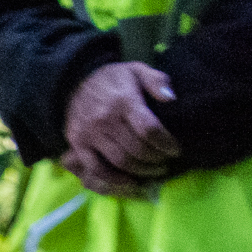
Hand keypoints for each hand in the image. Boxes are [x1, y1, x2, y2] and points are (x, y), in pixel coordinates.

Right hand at [61, 62, 177, 198]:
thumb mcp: (137, 70)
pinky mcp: (78, 144)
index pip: (149, 129)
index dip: (166, 143)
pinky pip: (97, 169)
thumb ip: (157, 81)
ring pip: (120, 161)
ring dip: (141, 171)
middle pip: (137, 149)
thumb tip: (170, 99)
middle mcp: (105, 119)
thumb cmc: (113, 79)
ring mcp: (90, 134)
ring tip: (154, 171)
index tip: (176, 150)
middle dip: (156, 160)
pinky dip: (115, 179)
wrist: (74, 81)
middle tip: (166, 162)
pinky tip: (130, 181)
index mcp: (124, 100)